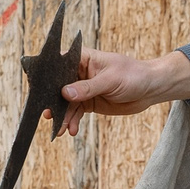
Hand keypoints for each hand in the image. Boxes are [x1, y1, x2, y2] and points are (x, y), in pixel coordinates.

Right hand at [58, 48, 189, 134]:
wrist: (150, 90)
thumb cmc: (133, 75)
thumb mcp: (110, 80)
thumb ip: (87, 87)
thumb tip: (65, 93)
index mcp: (82, 58)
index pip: (58, 64)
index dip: (47, 77)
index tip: (39, 91)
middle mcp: (78, 72)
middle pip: (57, 86)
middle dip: (52, 102)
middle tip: (48, 115)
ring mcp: (83, 88)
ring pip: (65, 103)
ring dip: (62, 116)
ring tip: (60, 129)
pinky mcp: (88, 102)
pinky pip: (75, 112)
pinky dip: (72, 122)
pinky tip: (71, 130)